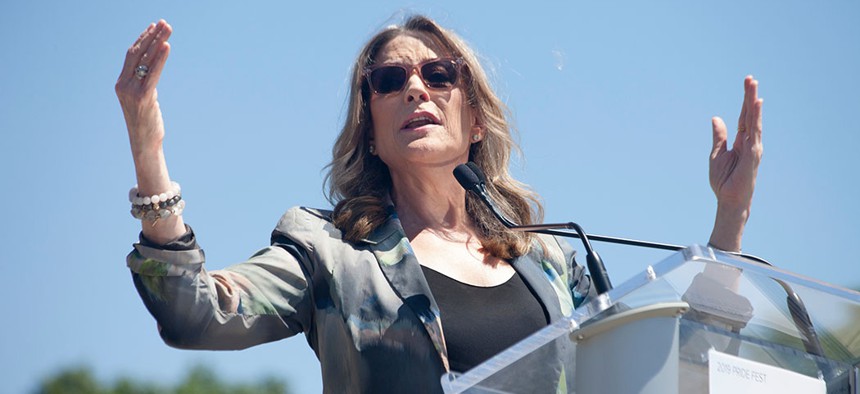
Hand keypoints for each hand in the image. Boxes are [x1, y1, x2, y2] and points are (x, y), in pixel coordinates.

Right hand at [115, 20, 172, 156]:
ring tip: (168, 28)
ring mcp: (132, 91)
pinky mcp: (143, 97)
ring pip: (146, 60)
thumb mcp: (144, 98)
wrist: (144, 143)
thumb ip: (145, 83)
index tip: (154, 26)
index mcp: (121, 83)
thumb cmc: (147, 122)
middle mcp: (123, 84)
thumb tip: (153, 68)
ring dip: (159, 42)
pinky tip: (167, 46)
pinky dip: (161, 58)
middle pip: (138, 52)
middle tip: (165, 23)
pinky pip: (153, 73)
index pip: (131, 54)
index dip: (143, 39)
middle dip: (153, 35)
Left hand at [708, 76, 762, 250]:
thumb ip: (719, 136)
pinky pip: (754, 133)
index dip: (745, 101)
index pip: (744, 117)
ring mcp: (753, 148)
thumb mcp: (717, 154)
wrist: (728, 200)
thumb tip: (716, 118)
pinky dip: (755, 119)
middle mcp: (750, 142)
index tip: (747, 84)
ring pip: (754, 121)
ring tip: (753, 87)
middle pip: (750, 115)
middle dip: (750, 97)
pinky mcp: (752, 155)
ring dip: (753, 104)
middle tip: (750, 78)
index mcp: (741, 142)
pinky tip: (756, 107)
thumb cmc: (724, 181)